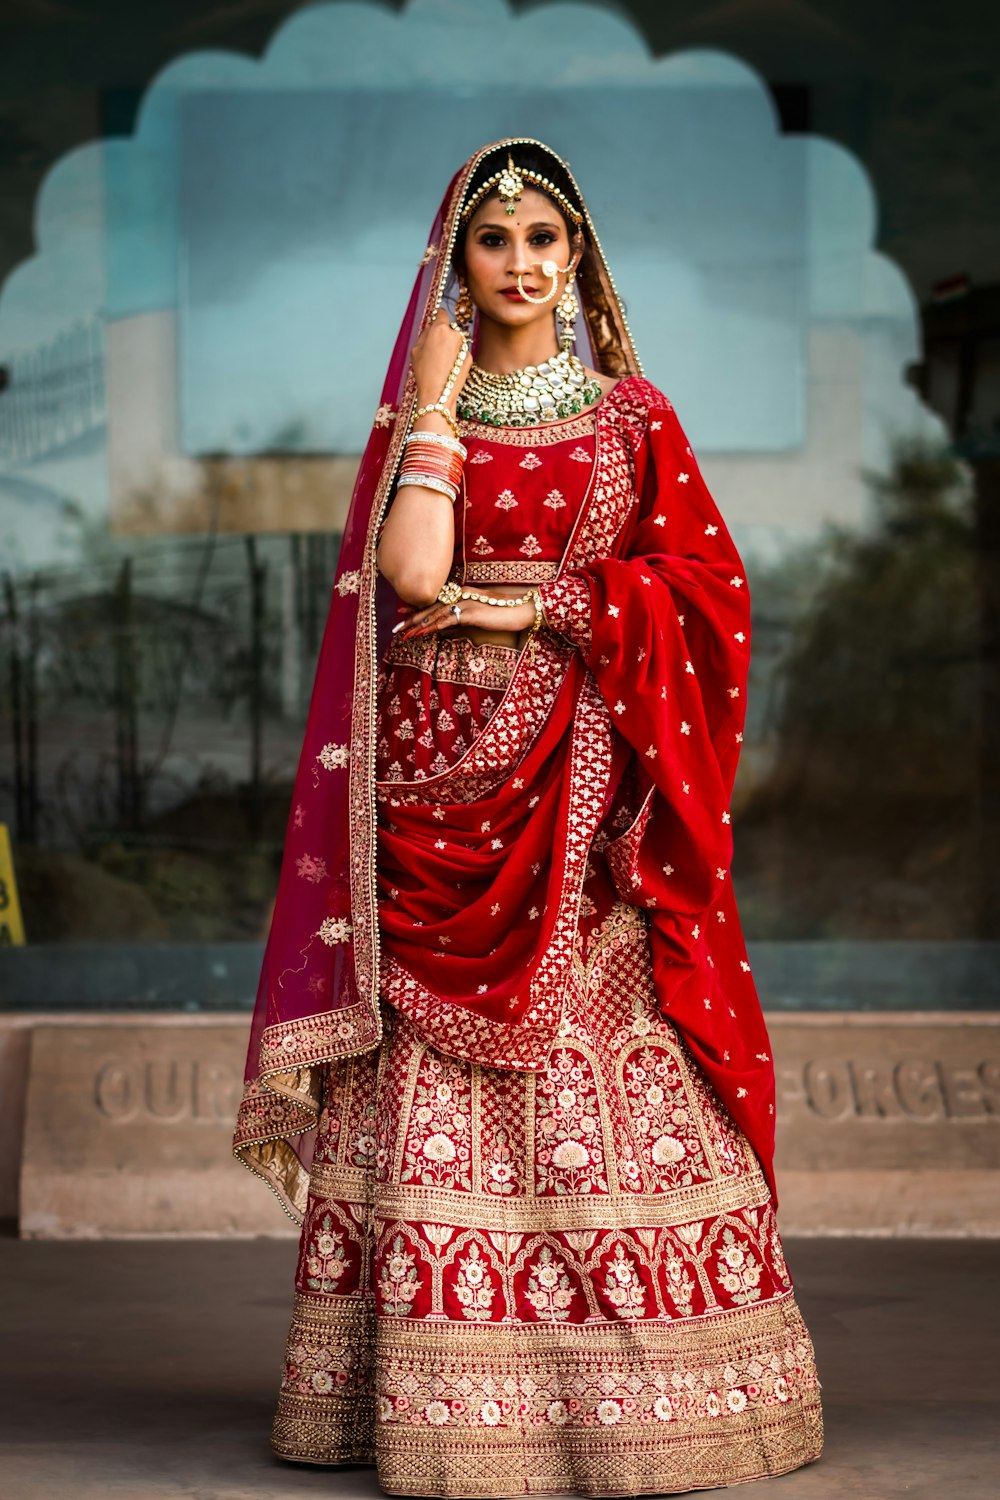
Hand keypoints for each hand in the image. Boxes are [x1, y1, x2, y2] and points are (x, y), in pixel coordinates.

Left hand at [393, 587, 537, 639]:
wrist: (523, 610)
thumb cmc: (504, 615)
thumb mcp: (480, 617)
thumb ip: (462, 620)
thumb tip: (447, 628)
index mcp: (462, 594)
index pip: (435, 601)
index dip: (418, 608)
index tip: (401, 612)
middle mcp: (460, 595)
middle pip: (431, 607)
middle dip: (412, 618)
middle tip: (396, 627)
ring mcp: (465, 602)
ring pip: (436, 613)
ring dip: (418, 625)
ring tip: (404, 634)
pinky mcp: (471, 612)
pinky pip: (447, 620)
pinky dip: (433, 627)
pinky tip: (422, 633)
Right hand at [410, 309, 470, 408]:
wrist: (439, 393)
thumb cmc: (424, 372)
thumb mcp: (416, 350)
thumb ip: (424, 334)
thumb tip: (430, 328)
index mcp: (440, 328)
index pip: (442, 313)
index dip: (438, 316)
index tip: (437, 319)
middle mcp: (455, 334)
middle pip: (449, 328)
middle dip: (444, 335)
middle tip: (435, 349)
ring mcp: (464, 346)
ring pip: (457, 341)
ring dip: (451, 346)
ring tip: (442, 362)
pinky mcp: (470, 358)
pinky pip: (462, 353)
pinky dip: (457, 357)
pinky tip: (449, 368)